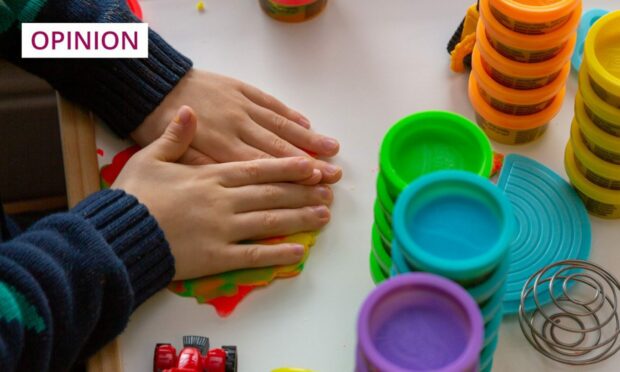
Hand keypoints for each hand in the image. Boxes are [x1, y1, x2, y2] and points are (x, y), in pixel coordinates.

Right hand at [114, 106, 332, 279]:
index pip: (258, 168)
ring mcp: (223, 229)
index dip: (288, 167)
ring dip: (300, 218)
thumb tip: (188, 110)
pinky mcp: (217, 257)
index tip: (311, 166)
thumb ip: (175, 136)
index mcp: (210, 176)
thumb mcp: (149, 158)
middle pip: (272, 194)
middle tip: (328, 191)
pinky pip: (253, 255)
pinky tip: (298, 252)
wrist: (118, 235)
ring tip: (323, 216)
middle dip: (303, 192)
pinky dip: (278, 253)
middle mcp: (223, 200)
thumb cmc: (133, 196)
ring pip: (269, 221)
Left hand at [131, 69, 341, 183]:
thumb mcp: (168, 159)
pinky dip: (289, 114)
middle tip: (334, 178)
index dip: (290, 179)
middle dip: (308, 165)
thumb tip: (233, 192)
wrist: (151, 86)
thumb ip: (202, 174)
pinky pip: (270, 103)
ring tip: (333, 150)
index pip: (262, 168)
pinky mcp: (241, 89)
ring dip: (308, 139)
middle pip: (278, 150)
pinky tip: (307, 123)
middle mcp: (236, 128)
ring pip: (279, 126)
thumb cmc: (156, 128)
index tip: (313, 187)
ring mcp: (241, 107)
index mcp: (219, 150)